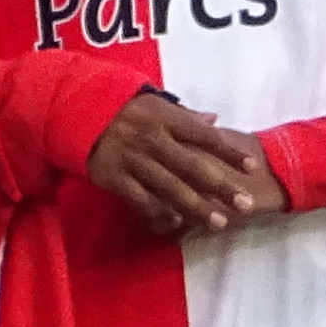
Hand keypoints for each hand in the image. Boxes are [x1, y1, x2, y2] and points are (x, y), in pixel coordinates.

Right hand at [85, 88, 271, 235]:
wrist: (73, 110)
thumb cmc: (120, 107)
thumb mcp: (152, 102)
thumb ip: (184, 114)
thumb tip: (215, 120)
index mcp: (164, 117)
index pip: (204, 136)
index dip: (229, 152)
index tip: (252, 167)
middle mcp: (152, 139)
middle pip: (193, 166)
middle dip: (221, 187)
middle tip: (245, 204)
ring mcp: (133, 160)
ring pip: (170, 188)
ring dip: (196, 207)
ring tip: (219, 223)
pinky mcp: (114, 178)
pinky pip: (141, 200)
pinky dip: (159, 213)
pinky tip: (177, 225)